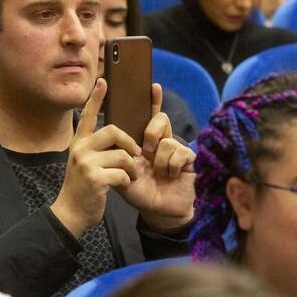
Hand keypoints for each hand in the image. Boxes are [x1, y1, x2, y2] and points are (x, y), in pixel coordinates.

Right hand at [49, 80, 138, 237]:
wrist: (71, 213)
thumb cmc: (84, 189)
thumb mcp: (85, 163)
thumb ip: (95, 149)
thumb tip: (115, 136)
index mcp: (78, 143)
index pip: (87, 115)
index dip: (96, 98)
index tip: (104, 81)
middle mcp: (80, 149)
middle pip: (112, 131)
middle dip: (128, 142)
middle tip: (134, 154)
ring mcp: (86, 163)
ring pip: (122, 154)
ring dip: (131, 167)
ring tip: (129, 176)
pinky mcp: (95, 178)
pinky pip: (122, 173)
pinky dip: (127, 180)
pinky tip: (122, 186)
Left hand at [117, 83, 195, 229]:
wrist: (159, 212)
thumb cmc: (141, 192)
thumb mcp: (121, 173)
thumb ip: (115, 156)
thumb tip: (106, 138)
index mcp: (145, 142)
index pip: (148, 116)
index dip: (153, 100)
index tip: (152, 85)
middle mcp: (162, 142)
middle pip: (160, 119)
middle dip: (151, 133)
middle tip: (145, 151)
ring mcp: (176, 150)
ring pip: (167, 139)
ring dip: (159, 160)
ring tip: (159, 173)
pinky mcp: (189, 159)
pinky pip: (179, 153)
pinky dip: (171, 168)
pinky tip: (171, 177)